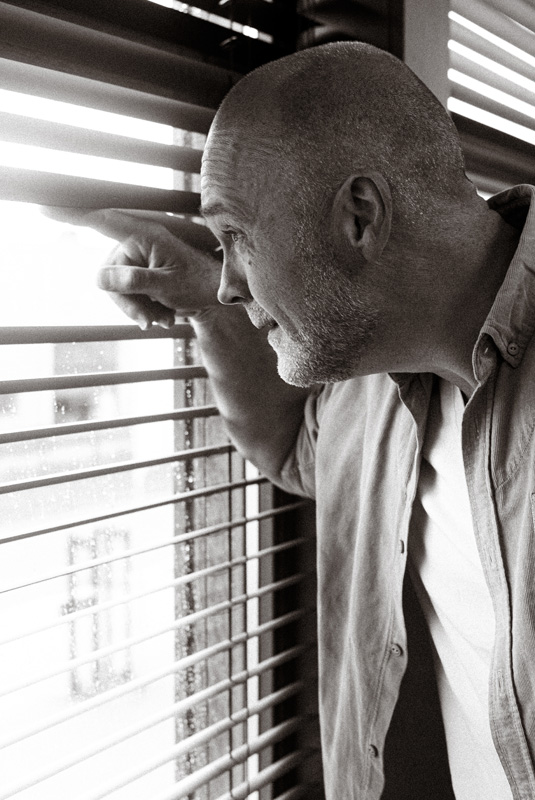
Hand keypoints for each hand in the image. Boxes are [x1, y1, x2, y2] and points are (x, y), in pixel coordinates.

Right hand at [41, 207, 222, 328]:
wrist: (218, 298)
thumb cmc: (199, 285)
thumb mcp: (166, 286)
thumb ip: (133, 281)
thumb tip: (99, 278)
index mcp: (145, 236)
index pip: (104, 222)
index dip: (73, 216)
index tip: (44, 209)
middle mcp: (139, 244)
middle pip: (109, 272)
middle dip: (125, 301)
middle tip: (147, 321)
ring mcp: (140, 259)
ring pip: (117, 287)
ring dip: (136, 309)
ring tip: (160, 320)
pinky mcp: (142, 273)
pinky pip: (128, 293)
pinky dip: (142, 308)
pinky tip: (161, 318)